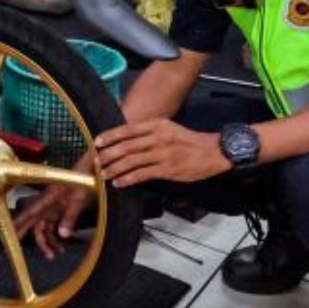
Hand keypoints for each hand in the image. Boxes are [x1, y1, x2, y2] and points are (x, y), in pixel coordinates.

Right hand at [13, 151, 93, 258]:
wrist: (90, 170)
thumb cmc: (82, 179)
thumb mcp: (78, 198)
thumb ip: (69, 217)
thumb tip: (62, 234)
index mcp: (48, 198)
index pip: (29, 212)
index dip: (18, 222)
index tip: (10, 232)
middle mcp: (48, 203)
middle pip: (34, 222)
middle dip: (29, 236)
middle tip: (20, 248)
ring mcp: (53, 207)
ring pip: (44, 228)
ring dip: (48, 241)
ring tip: (54, 254)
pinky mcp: (59, 209)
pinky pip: (53, 226)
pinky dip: (56, 236)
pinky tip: (62, 244)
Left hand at [94, 118, 230, 187]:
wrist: (213, 152)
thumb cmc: (190, 142)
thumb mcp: (169, 129)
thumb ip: (149, 133)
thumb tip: (127, 141)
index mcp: (157, 125)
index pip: (128, 129)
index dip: (110, 136)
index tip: (97, 142)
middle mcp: (158, 137)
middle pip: (126, 146)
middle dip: (107, 155)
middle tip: (96, 162)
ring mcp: (162, 153)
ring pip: (131, 161)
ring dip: (114, 168)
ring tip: (104, 174)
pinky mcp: (167, 169)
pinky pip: (141, 174)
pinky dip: (127, 179)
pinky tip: (119, 182)